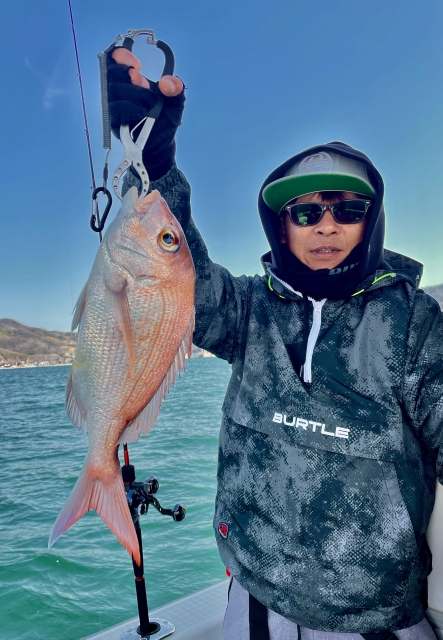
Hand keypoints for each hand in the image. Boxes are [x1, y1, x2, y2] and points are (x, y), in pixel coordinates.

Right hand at [107, 48, 184, 179]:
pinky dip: (130, 108)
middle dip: (129, 76)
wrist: (161, 145)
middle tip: (143, 83)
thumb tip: (167, 83)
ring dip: (134, 94)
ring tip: (148, 106)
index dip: (121, 56)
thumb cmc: (165, 121)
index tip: (137, 63)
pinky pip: (116, 109)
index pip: (116, 61)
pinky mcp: (114, 120)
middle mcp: (121, 91)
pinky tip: (141, 113)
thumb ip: (176, 89)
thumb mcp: (175, 104)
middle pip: (112, 73)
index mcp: (132, 81)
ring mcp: (115, 105)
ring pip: (114, 90)